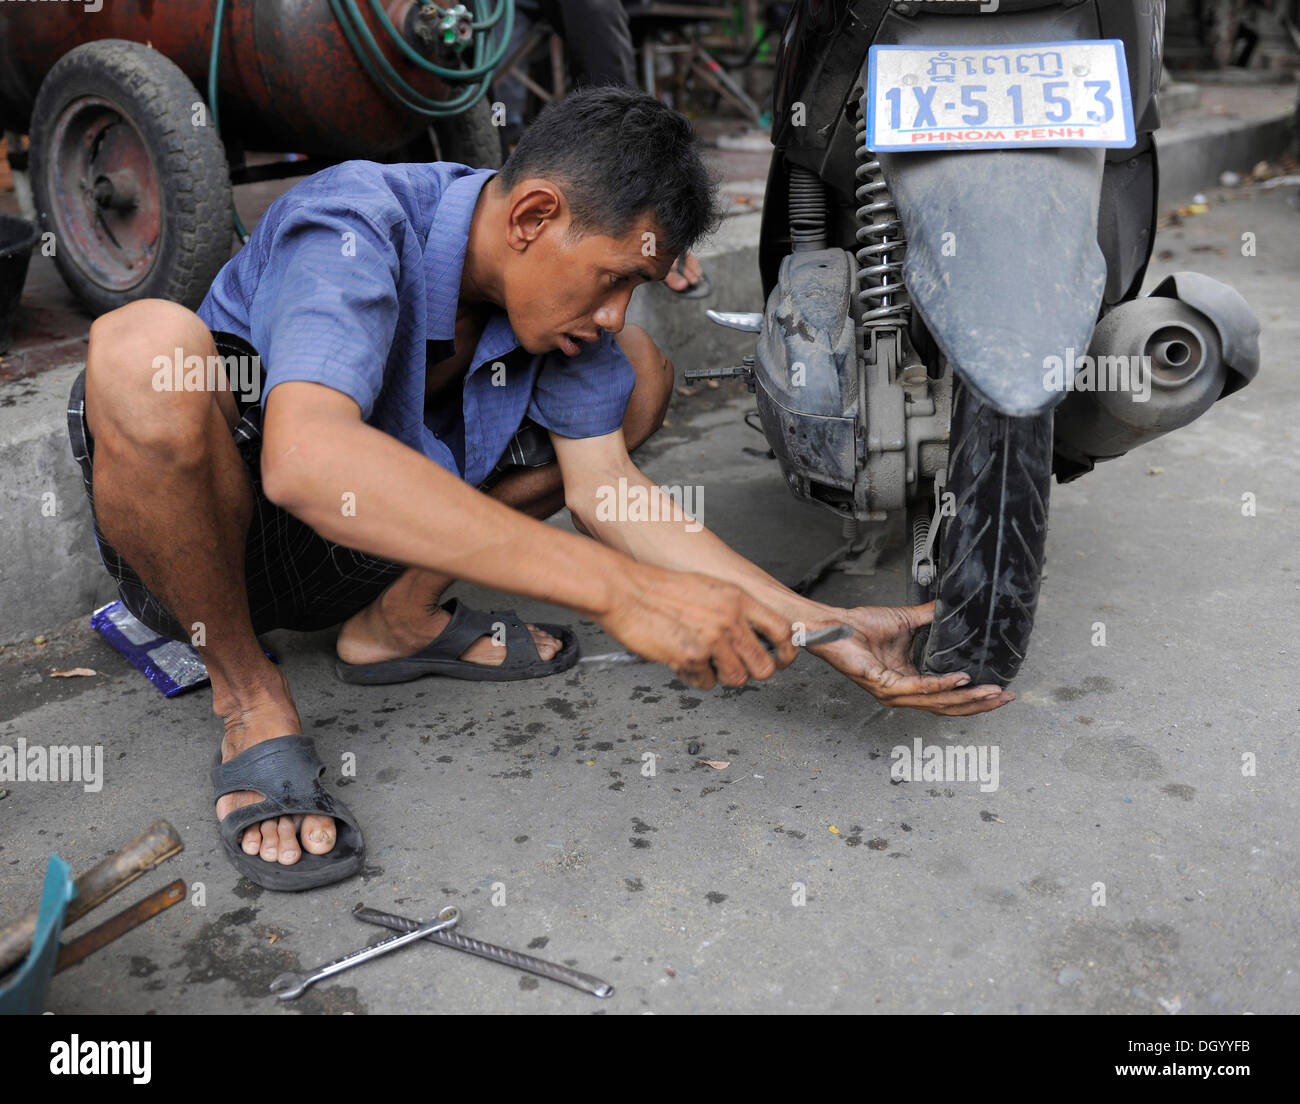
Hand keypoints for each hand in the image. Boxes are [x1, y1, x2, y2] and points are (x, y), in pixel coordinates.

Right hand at [598, 566, 799, 688]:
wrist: (626, 591)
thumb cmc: (661, 589)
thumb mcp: (710, 588)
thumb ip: (735, 610)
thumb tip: (754, 634)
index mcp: (738, 598)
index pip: (783, 630)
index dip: (786, 652)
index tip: (781, 660)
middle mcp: (730, 618)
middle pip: (765, 666)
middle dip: (751, 672)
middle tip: (735, 667)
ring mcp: (712, 639)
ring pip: (737, 679)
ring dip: (720, 676)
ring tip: (702, 661)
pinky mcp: (692, 657)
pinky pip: (706, 683)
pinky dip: (694, 677)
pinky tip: (681, 659)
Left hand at [809, 601, 1013, 714]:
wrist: (834, 623)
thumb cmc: (861, 625)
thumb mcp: (908, 620)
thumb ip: (933, 618)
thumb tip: (955, 607)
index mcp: (910, 681)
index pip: (948, 698)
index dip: (975, 697)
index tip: (1000, 691)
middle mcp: (903, 692)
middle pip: (948, 707)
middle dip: (980, 704)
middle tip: (1007, 698)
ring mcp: (892, 692)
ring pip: (937, 702)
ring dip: (968, 698)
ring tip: (992, 692)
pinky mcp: (882, 685)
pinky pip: (918, 687)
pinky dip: (941, 685)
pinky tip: (960, 680)